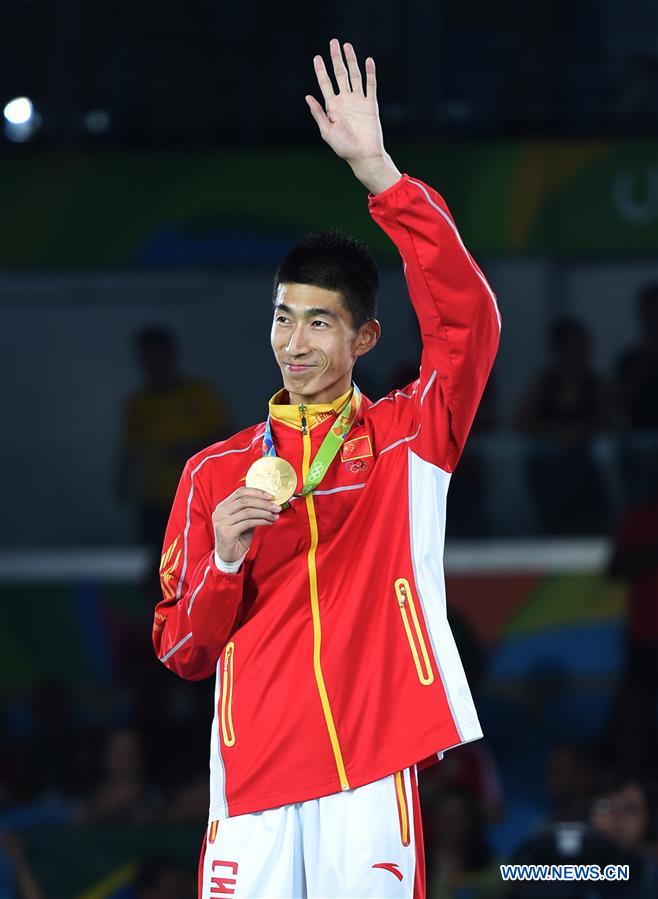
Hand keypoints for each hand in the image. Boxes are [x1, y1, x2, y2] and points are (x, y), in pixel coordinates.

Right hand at [212, 487, 279, 563]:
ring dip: (265, 512)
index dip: (256, 492)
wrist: (227, 557)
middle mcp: (220, 512)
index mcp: (223, 506)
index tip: (270, 496)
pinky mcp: (227, 532)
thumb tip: (269, 502)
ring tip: (275, 516)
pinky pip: (248, 523)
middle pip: (245, 500)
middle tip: (276, 507)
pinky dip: (262, 521)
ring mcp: (222, 522)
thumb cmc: (237, 538)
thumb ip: (251, 510)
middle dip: (263, 503)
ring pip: (247, 511)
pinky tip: (269, 522)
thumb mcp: (243, 521)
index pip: (240, 492)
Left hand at [306, 38, 400, 193]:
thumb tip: (308, 96)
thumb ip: (318, 113)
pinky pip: (370, 85)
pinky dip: (370, 73)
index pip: (325, 83)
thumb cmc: (343, 147)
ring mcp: (358, 101)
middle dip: (336, 59)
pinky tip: (368, 61)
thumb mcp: (326, 130)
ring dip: (351, 60)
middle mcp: (345, 101)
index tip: (317, 58)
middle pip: (340, 74)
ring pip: (354, 75)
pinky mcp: (371, 104)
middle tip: (333, 42)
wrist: (363, 155)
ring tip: (347, 46)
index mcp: (333, 107)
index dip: (321, 70)